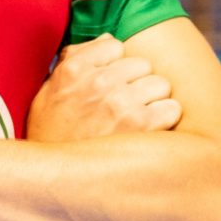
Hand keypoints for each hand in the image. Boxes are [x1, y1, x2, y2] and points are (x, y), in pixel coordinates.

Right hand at [26, 35, 180, 144]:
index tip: (108, 84)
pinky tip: (150, 131)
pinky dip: (165, 119)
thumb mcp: (49, 92)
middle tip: (124, 106)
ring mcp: (120, 104)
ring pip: (161, 84)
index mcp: (74, 69)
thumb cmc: (50, 135)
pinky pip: (171, 108)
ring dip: (153, 100)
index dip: (115, 66)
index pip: (116, 46)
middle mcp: (98, 82)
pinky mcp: (141, 127)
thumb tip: (110, 40)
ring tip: (137, 119)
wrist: (52, 181)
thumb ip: (75, 59)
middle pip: (142, 65)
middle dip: (137, 83)